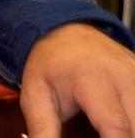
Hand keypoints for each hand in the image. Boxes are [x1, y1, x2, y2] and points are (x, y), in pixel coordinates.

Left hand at [20, 22, 134, 136]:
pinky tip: (117, 125)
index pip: (115, 125)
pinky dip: (132, 124)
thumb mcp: (36, 95)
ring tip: (101, 129)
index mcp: (93, 80)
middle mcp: (125, 78)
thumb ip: (43, 129)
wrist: (67, 32)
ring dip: (128, 131)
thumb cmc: (50, 64)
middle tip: (91, 133)